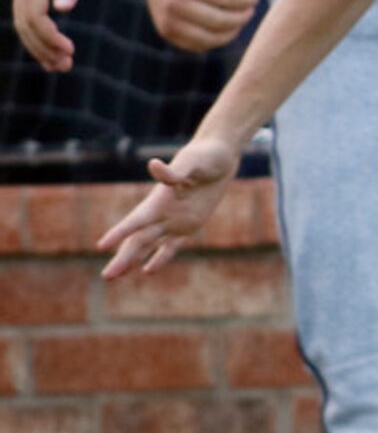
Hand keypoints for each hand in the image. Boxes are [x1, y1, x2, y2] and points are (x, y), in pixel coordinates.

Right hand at [11, 0, 97, 72]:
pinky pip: (29, 11)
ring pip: (24, 20)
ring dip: (40, 43)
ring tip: (60, 64)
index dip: (50, 38)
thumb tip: (63, 10)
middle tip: (65, 67)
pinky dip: (38, 30)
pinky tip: (53, 44)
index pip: (36, 17)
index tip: (69, 52)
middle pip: (26, 24)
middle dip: (43, 48)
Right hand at [98, 136, 244, 277]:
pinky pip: (172, 245)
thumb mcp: (193, 162)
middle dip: (123, 258)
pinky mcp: (190, 223)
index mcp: (160, 200)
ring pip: (149, 245)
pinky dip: (160, 258)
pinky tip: (148, 271)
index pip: (136, 221)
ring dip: (133, 260)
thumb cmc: (205, 156)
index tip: (102, 246)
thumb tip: (154, 165)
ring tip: (115, 276)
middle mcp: (163, 213)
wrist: (220, 156)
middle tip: (106, 277)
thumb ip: (174, 170)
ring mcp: (175, 219)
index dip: (120, 233)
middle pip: (139, 239)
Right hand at [144, 0, 263, 51]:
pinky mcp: (166, 32)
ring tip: (240, 18)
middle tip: (251, 9)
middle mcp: (173, 2)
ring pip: (211, 38)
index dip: (247, 0)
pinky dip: (216, 40)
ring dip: (232, 31)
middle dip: (243, 16)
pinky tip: (224, 26)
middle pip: (221, 20)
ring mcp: (167, 20)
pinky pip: (199, 45)